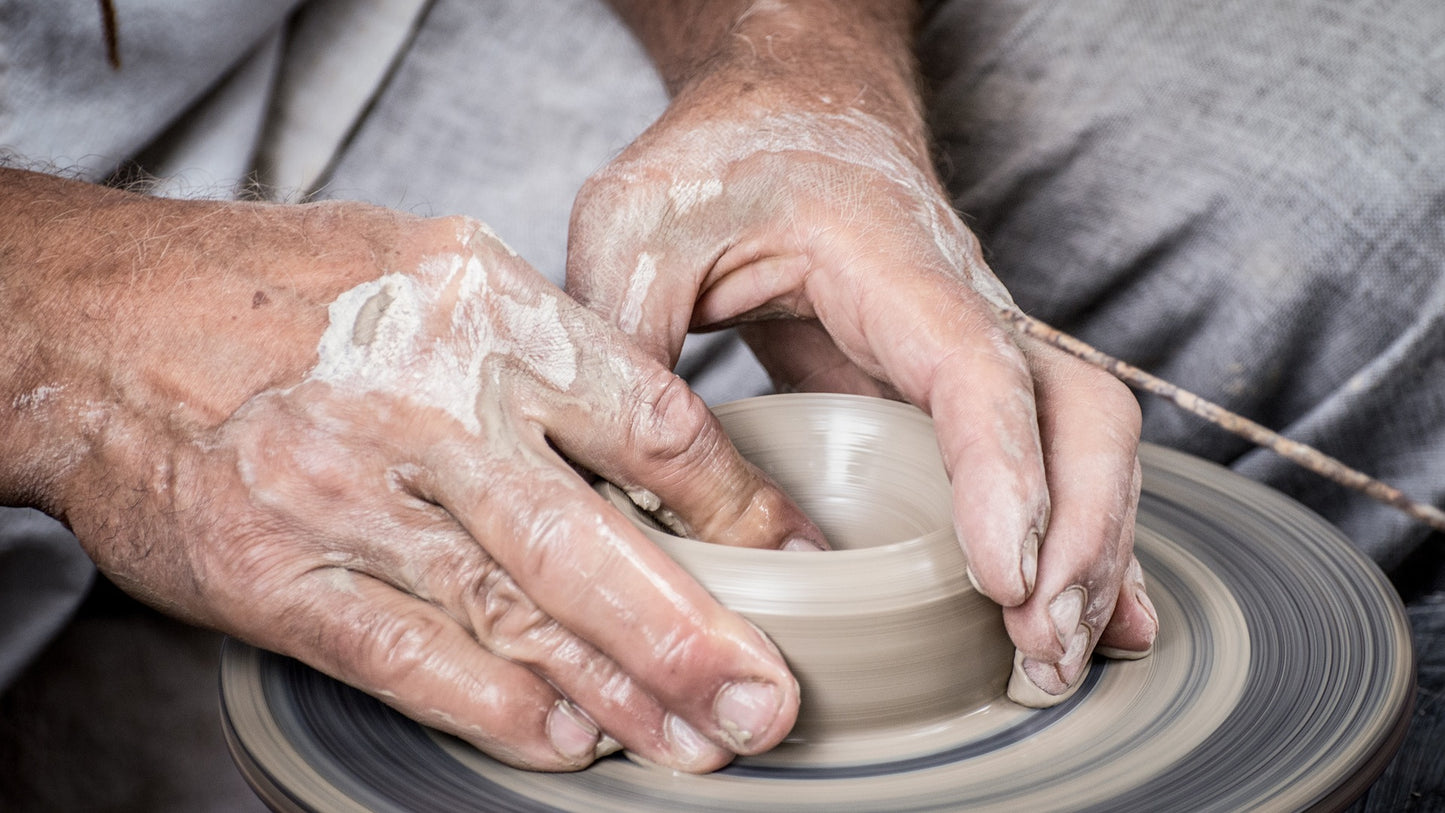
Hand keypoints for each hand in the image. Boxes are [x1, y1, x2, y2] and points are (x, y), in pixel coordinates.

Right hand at [0, 170, 825, 770]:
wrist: (102, 323)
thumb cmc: (287, 290)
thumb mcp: (438, 266)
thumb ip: (546, 350)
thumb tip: (660, 445)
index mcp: (484, 312)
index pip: (649, 421)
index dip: (735, 505)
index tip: (792, 558)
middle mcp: (424, 405)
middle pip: (589, 542)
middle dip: (691, 634)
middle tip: (766, 701)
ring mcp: (348, 498)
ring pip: (510, 615)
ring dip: (613, 691)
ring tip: (692, 740)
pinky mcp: (279, 577)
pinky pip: (408, 656)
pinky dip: (493, 705)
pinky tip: (565, 737)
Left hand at [570, 0, 1157, 703]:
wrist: (788, 107)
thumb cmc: (719, 157)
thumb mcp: (636, 224)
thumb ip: (623, 336)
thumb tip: (619, 481)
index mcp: (890, 260)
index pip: (977, 370)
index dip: (1004, 477)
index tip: (1005, 579)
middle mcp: (962, 304)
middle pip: (1080, 414)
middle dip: (1083, 537)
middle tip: (1038, 651)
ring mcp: (974, 345)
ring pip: (1086, 442)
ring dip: (1092, 553)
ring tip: (1054, 662)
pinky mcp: (957, 386)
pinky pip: (1047, 456)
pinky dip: (1076, 537)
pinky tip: (1077, 615)